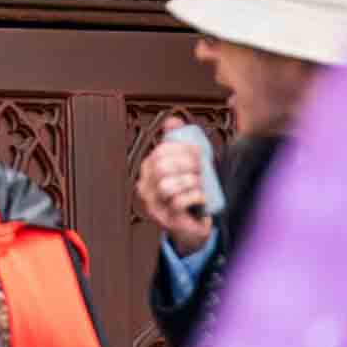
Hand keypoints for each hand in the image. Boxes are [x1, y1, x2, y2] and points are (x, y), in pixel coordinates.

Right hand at [136, 119, 214, 249]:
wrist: (193, 225)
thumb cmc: (187, 192)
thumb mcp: (181, 165)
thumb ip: (176, 142)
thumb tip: (173, 121)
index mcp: (147, 171)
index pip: (159, 153)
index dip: (180, 149)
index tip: (197, 151)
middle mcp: (146, 189)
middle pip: (161, 168)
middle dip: (185, 164)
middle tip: (200, 167)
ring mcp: (155, 206)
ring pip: (167, 186)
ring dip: (189, 181)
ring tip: (199, 183)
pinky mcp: (168, 220)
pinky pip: (178, 202)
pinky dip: (194, 196)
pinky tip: (201, 196)